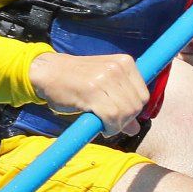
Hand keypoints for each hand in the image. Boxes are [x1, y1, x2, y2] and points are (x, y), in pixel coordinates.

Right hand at [29, 51, 149, 136]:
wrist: (48, 72)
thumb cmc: (75, 80)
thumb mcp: (103, 87)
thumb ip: (121, 103)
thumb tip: (135, 129)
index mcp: (124, 62)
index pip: (143, 95)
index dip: (134, 111)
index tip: (120, 115)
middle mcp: (117, 68)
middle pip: (136, 105)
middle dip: (125, 120)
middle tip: (110, 122)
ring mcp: (105, 77)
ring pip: (125, 112)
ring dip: (116, 126)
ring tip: (104, 124)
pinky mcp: (93, 90)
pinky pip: (112, 116)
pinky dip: (109, 127)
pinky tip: (101, 126)